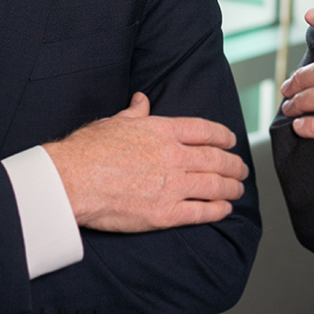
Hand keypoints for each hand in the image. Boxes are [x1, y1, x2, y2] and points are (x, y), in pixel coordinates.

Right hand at [47, 92, 248, 232]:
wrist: (72, 180)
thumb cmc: (87, 150)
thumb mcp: (114, 122)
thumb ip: (135, 112)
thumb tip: (142, 100)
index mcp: (163, 130)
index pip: (205, 130)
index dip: (223, 136)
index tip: (231, 141)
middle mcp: (174, 156)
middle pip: (216, 159)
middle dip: (233, 165)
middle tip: (241, 169)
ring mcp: (172, 185)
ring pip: (214, 185)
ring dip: (231, 187)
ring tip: (238, 189)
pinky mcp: (165, 213)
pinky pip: (201, 211)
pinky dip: (217, 210)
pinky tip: (224, 209)